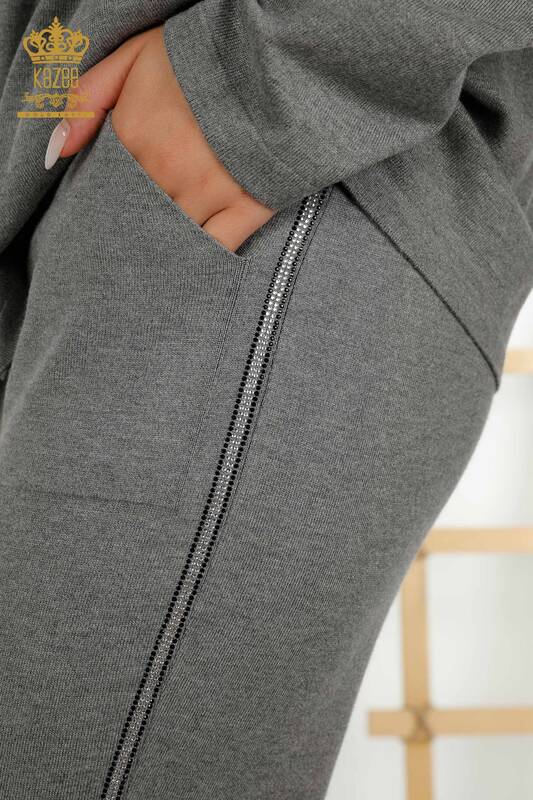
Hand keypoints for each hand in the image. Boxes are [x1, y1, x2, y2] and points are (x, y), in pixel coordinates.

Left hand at [45, 26, 275, 252]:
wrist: (275, 59)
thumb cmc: (202, 58)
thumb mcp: (134, 57)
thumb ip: (87, 99)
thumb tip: (58, 151)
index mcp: (136, 136)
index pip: (108, 188)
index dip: (108, 200)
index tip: (112, 207)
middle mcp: (168, 171)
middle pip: (139, 217)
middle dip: (136, 225)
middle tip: (140, 227)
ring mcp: (209, 192)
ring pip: (174, 237)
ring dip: (165, 242)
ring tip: (164, 242)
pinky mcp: (248, 206)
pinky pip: (216, 247)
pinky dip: (203, 255)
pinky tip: (193, 258)